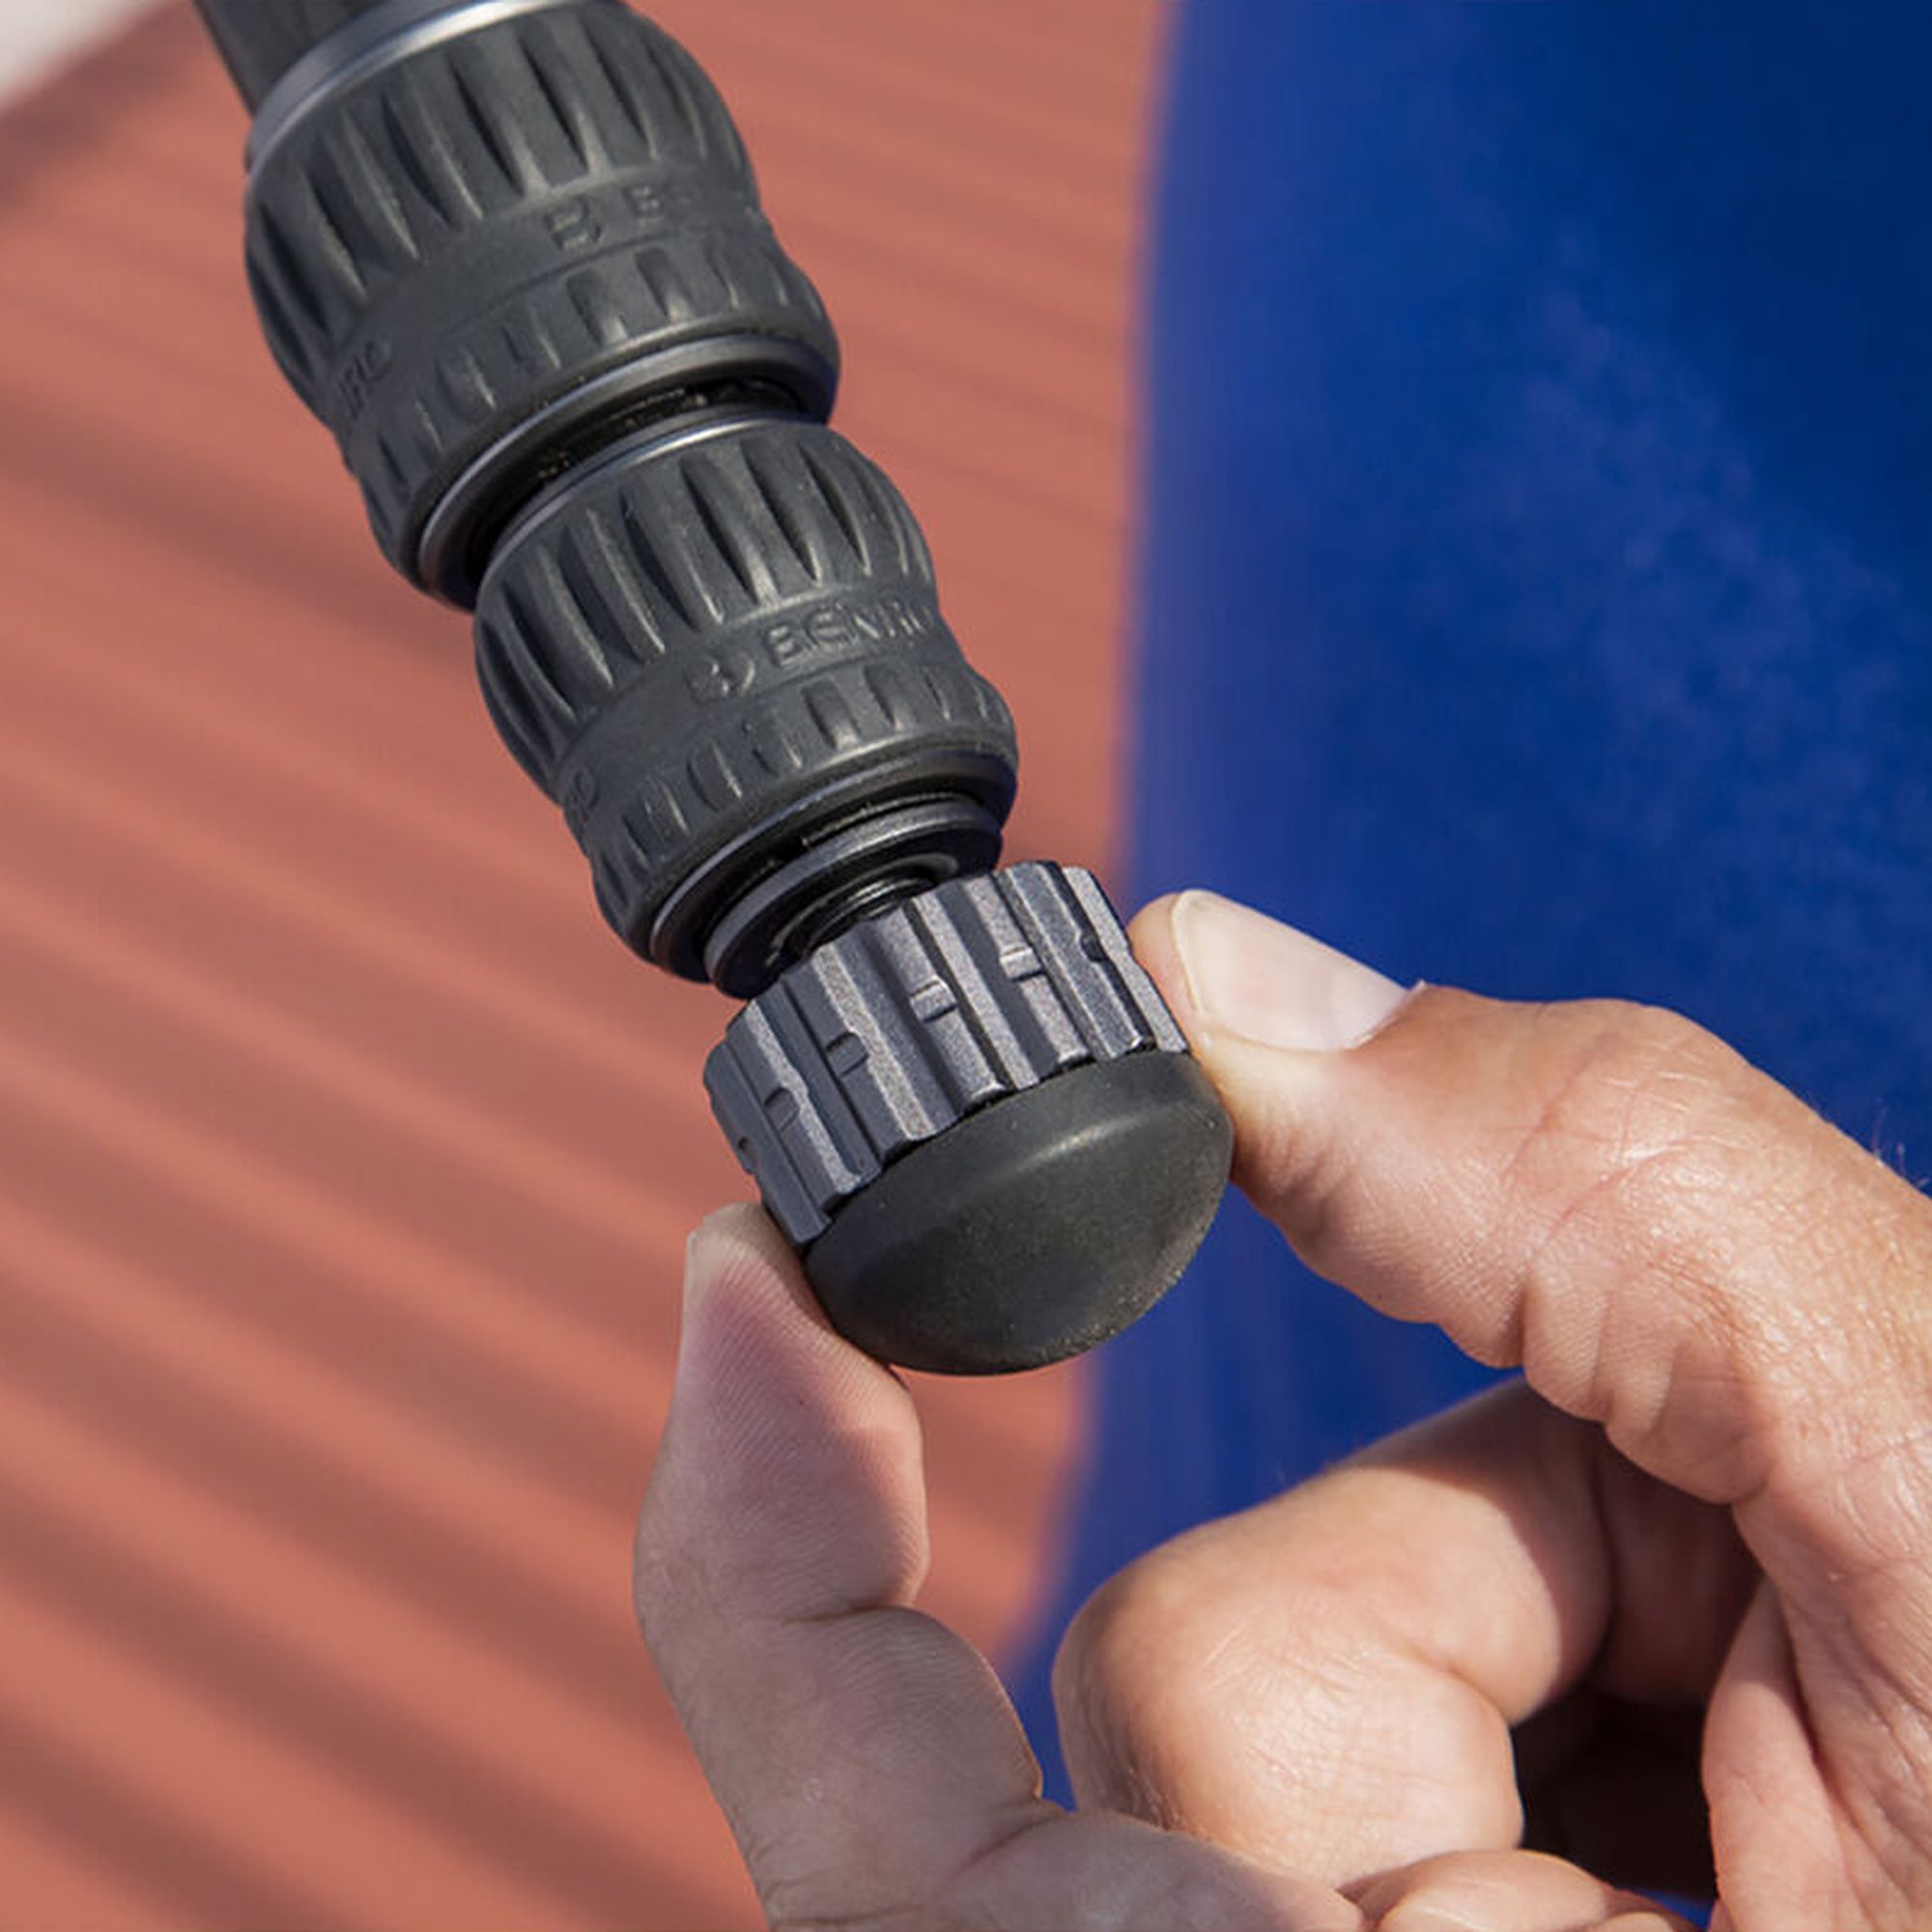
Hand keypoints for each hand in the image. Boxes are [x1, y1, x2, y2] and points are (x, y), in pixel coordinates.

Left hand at [636, 890, 1931, 1930]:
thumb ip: (1602, 1199)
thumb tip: (1224, 973)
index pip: (926, 1887)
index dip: (781, 1573)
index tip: (750, 1271)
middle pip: (1217, 1686)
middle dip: (1475, 1573)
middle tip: (1767, 1680)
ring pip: (1308, 1692)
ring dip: (1555, 1626)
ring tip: (1820, 1752)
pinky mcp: (1407, 1921)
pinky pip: (1379, 1726)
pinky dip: (1533, 1648)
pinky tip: (1731, 1760)